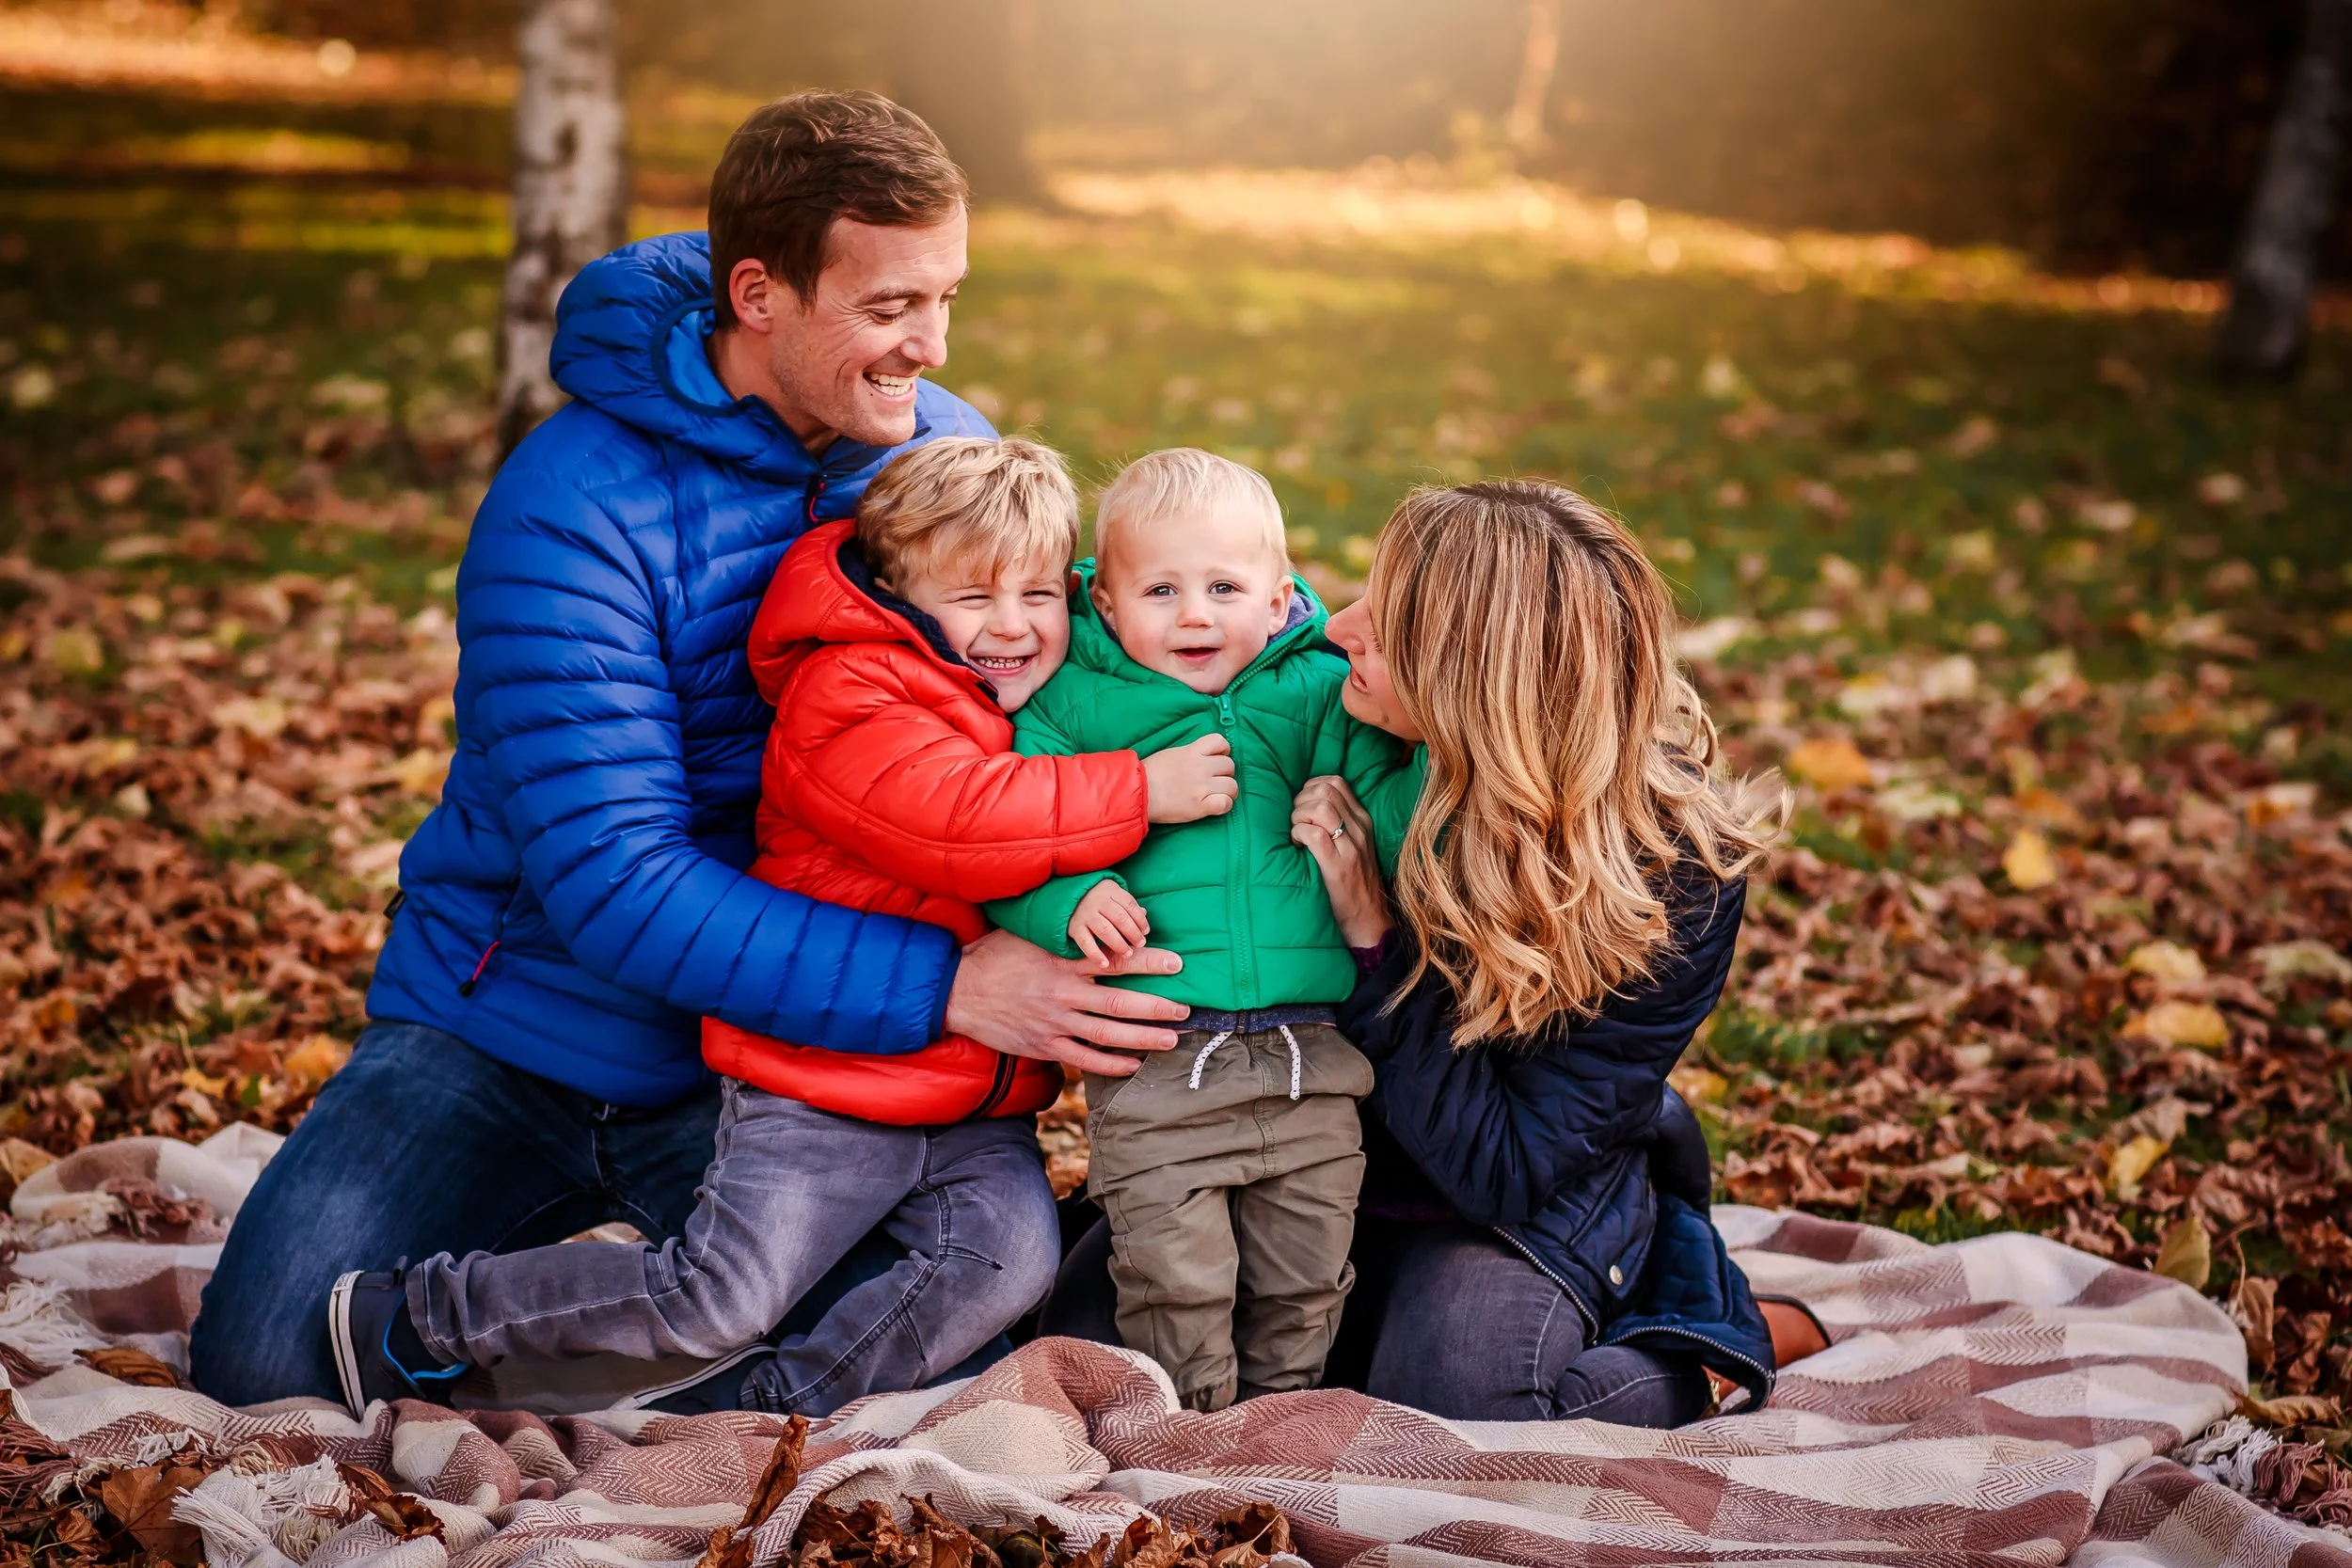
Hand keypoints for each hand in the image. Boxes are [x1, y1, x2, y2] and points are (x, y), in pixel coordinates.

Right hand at [944, 927, 1186, 1076]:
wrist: (958, 991)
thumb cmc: (995, 957)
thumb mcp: (1029, 934)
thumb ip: (1063, 932)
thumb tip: (1095, 917)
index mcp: (1062, 962)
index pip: (1116, 961)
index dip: (1150, 962)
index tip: (1177, 963)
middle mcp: (1063, 993)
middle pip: (1121, 1002)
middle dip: (1158, 1006)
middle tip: (1185, 1008)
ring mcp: (1055, 1023)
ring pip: (1109, 1033)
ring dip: (1144, 1037)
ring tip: (1172, 1038)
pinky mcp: (1044, 1045)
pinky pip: (1085, 1059)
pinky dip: (1112, 1064)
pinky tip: (1134, 1063)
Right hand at [1069, 881, 1150, 963]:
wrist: (1067, 897)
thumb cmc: (1098, 899)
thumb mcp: (1113, 895)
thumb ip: (1127, 905)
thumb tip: (1144, 915)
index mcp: (1110, 891)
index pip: (1129, 905)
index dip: (1140, 920)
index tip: (1146, 932)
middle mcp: (1097, 901)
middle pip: (1119, 918)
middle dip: (1133, 933)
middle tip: (1140, 944)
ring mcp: (1085, 915)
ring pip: (1105, 930)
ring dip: (1119, 944)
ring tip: (1128, 953)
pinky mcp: (1074, 928)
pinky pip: (1085, 942)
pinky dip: (1095, 954)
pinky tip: (1105, 964)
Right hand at [1142, 734, 1238, 822]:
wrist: (1138, 793)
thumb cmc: (1149, 774)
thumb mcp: (1170, 754)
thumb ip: (1189, 754)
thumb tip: (1199, 758)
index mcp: (1192, 752)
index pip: (1220, 742)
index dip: (1223, 750)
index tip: (1217, 758)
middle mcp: (1200, 767)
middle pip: (1229, 765)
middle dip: (1225, 773)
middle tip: (1216, 780)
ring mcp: (1202, 787)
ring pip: (1232, 785)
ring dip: (1228, 790)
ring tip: (1220, 794)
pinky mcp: (1200, 806)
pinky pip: (1225, 803)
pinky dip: (1225, 805)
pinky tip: (1217, 806)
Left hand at [1291, 775, 1392, 948]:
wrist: (1369, 921)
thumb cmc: (1353, 885)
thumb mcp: (1353, 847)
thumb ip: (1337, 823)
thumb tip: (1305, 804)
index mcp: (1362, 821)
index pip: (1336, 782)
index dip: (1310, 787)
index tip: (1301, 806)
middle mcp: (1359, 829)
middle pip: (1326, 790)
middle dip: (1301, 800)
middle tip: (1294, 822)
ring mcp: (1351, 847)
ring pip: (1320, 808)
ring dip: (1298, 817)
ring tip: (1295, 834)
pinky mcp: (1338, 866)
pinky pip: (1314, 834)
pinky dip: (1298, 834)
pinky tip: (1296, 846)